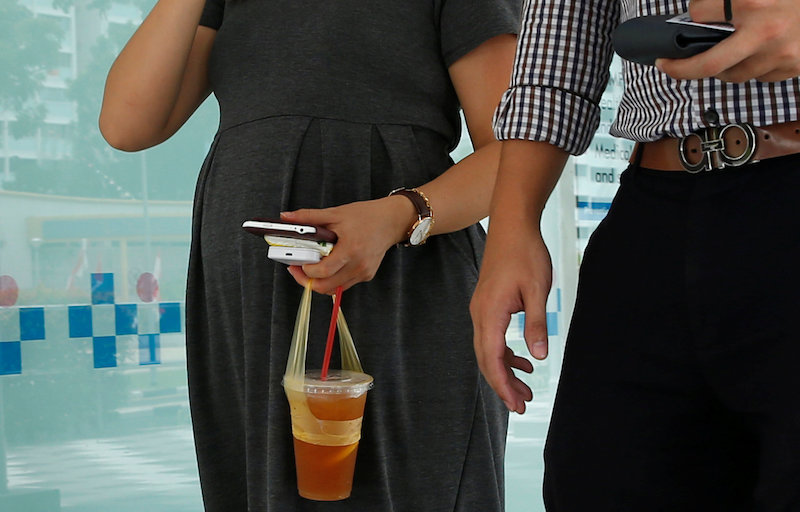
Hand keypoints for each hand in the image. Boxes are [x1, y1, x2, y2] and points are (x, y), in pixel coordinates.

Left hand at [281, 196, 413, 293]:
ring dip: (319, 282)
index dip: (306, 271)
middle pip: (326, 287)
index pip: (323, 271)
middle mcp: (358, 265)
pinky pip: (343, 284)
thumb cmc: (367, 216)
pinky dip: (332, 279)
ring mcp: (363, 273)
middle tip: (298, 268)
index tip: (297, 263)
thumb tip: (286, 217)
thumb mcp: (335, 213)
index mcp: (350, 249)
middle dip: (307, 281)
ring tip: (311, 267)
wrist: (392, 221)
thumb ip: (309, 217)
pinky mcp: (366, 276)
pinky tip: (329, 265)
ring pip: (333, 289)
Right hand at [470, 227, 551, 413]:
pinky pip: (492, 337)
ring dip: (505, 371)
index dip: (503, 384)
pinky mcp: (488, 305)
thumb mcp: (537, 290)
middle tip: (522, 406)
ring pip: (489, 350)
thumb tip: (538, 357)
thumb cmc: (525, 253)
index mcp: (490, 313)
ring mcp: (481, 309)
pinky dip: (505, 353)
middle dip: (503, 384)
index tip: (516, 404)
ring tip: (526, 390)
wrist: (512, 225)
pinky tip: (523, 359)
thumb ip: (536, 324)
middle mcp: (479, 314)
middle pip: (486, 359)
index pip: (491, 358)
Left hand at [656, 0, 799, 81]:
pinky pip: (759, 76)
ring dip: (721, 68)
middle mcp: (764, 30)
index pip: (699, 12)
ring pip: (733, 74)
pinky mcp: (792, 66)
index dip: (693, 12)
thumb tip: (700, 12)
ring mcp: (779, 52)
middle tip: (667, 66)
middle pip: (707, 64)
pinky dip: (751, 67)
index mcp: (751, 0)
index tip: (692, 15)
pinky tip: (755, 52)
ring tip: (720, 54)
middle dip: (681, 69)